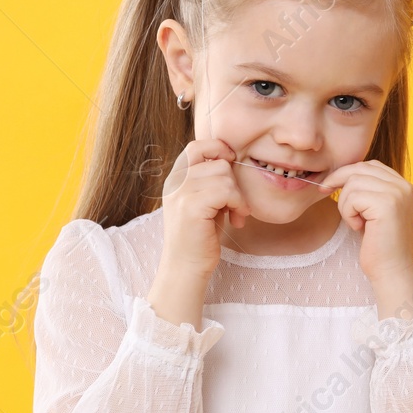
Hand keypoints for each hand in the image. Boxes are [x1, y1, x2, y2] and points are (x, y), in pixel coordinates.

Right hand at [157, 139, 247, 279]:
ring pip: (225, 175)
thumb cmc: (202, 234)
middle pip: (218, 162)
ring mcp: (180, 193)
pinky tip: (236, 219)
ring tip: (236, 214)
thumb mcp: (206, 200)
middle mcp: (174, 183)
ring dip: (238, 196)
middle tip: (236, 205)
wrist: (187, 266)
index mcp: (176, 178)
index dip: (219, 150)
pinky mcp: (190, 207)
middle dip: (235, 183)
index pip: (197, 146)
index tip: (231, 168)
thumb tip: (232, 156)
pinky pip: (226, 191)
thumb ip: (212, 179)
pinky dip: (238, 204)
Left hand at [317, 160, 412, 289]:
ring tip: (356, 223)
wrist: (392, 271)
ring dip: (345, 204)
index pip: (371, 165)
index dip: (348, 172)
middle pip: (360, 169)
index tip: (330, 185)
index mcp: (405, 187)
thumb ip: (369, 191)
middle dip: (338, 180)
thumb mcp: (375, 212)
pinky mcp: (387, 204)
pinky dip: (348, 214)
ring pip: (353, 182)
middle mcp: (404, 186)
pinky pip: (353, 198)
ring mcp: (398, 194)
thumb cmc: (380, 246)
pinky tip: (359, 228)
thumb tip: (340, 174)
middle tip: (325, 191)